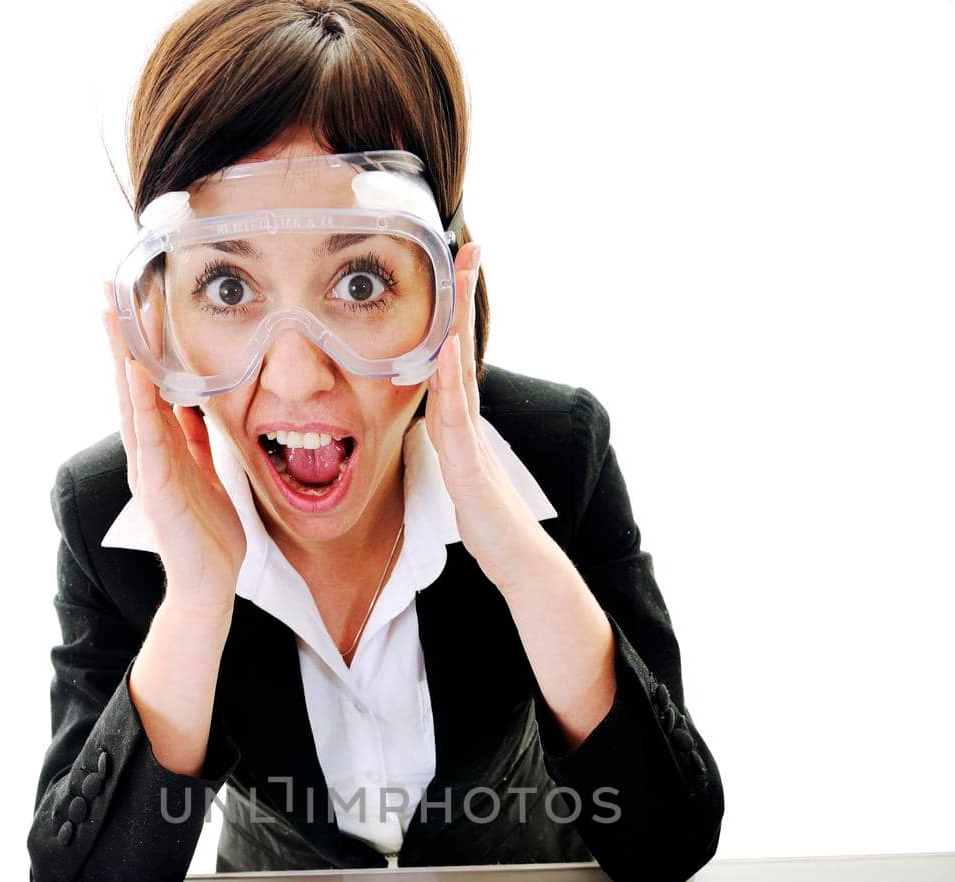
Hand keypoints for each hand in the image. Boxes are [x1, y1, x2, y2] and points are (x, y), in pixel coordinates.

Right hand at [102, 284, 245, 615]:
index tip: (132, 300)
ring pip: (132, 403)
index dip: (137, 344)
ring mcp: (147, 469)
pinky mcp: (157, 489)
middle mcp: (146, 453)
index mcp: (159, 448)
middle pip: (129, 384)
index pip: (145, 385)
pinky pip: (149, 439)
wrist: (208, 584)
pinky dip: (143, 406)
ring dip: (124, 359)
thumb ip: (195, 440)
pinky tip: (138, 375)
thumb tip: (193, 403)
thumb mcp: (206, 473)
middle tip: (107, 289)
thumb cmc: (208, 534)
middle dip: (119, 337)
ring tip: (115, 316)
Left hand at [424, 243, 553, 594]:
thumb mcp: (460, 477)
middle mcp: (469, 426)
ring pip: (461, 373)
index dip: (452, 316)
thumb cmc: (491, 526)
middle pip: (461, 351)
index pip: (452, 360)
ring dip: (459, 323)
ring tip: (461, 276)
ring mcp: (472, 444)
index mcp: (462, 427)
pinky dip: (451, 381)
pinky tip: (447, 349)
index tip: (455, 271)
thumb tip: (433, 426)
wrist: (520, 562)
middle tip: (468, 246)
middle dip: (464, 298)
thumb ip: (447, 448)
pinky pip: (456, 419)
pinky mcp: (470, 470)